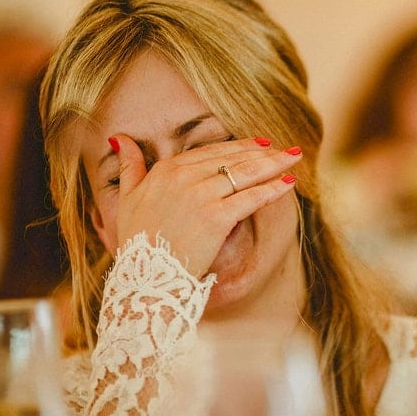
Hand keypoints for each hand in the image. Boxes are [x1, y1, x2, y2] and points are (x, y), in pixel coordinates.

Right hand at [108, 134, 301, 277]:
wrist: (146, 277)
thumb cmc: (138, 241)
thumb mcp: (128, 198)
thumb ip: (129, 166)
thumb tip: (121, 138)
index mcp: (165, 170)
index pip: (211, 152)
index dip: (240, 147)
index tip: (261, 144)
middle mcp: (183, 177)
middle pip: (232, 159)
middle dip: (263, 152)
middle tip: (287, 149)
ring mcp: (200, 196)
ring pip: (245, 174)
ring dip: (274, 164)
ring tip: (295, 158)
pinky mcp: (216, 217)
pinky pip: (251, 198)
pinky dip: (273, 189)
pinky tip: (290, 182)